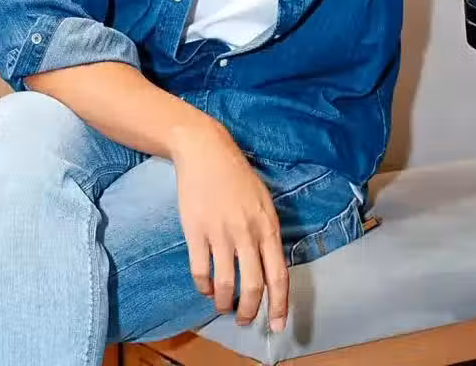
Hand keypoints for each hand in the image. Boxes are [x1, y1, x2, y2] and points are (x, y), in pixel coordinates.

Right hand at [172, 119, 288, 331]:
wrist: (206, 151)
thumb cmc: (236, 175)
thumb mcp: (263, 200)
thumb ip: (267, 231)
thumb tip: (269, 265)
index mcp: (268, 226)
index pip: (279, 275)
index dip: (280, 305)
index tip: (278, 325)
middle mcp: (247, 232)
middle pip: (253, 286)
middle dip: (249, 311)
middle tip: (245, 320)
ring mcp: (221, 233)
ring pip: (225, 285)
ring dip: (224, 303)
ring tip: (223, 306)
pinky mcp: (196, 231)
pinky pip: (200, 271)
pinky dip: (203, 287)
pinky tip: (205, 288)